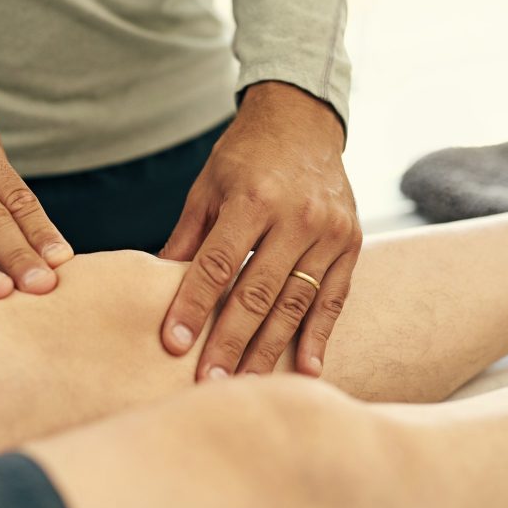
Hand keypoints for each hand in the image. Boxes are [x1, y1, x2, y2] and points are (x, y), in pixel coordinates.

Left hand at [160, 81, 360, 378]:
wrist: (303, 121)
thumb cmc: (245, 157)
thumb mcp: (207, 187)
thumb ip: (188, 237)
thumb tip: (156, 285)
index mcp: (253, 199)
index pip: (218, 264)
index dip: (193, 306)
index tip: (174, 344)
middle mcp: (296, 216)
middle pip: (257, 292)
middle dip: (230, 342)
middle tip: (208, 383)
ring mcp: (329, 232)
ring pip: (296, 302)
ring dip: (270, 350)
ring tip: (246, 385)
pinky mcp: (351, 244)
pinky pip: (333, 298)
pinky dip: (319, 336)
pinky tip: (306, 370)